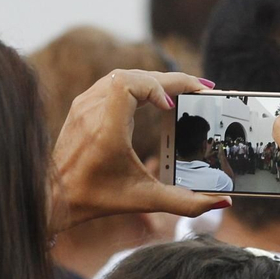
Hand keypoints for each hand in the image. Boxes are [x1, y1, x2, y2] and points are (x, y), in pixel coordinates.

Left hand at [49, 70, 230, 231]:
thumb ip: (186, 203)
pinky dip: (137, 84)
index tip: (171, 107)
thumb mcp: (145, 200)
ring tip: (182, 90)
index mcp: (106, 127)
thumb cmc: (97, 198)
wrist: (55, 196)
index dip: (156, 86)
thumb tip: (223, 201)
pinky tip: (155, 96)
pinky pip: (112, 83)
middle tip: (200, 88)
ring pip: (123, 75)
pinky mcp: (81, 106)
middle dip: (170, 80)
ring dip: (153, 80)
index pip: (130, 82)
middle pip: (133, 75)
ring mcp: (84, 104)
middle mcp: (92, 110)